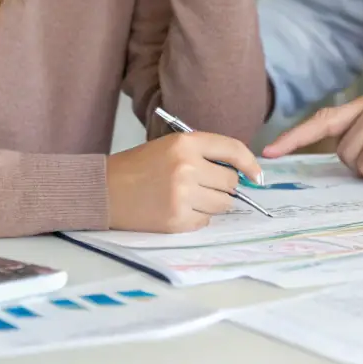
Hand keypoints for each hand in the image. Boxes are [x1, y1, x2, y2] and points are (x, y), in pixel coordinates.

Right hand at [106, 131, 263, 232]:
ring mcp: (182, 195)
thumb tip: (243, 173)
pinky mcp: (176, 220)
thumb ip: (205, 153)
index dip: (250, 163)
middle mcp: (187, 167)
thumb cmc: (139, 166)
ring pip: (223, 204)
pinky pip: (206, 220)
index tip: (257, 175)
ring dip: (213, 203)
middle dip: (224, 185)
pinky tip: (178, 208)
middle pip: (231, 181)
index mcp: (185, 143)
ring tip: (190, 197)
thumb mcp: (171, 146)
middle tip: (204, 185)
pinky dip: (198, 217)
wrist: (105, 190)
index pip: (233, 150)